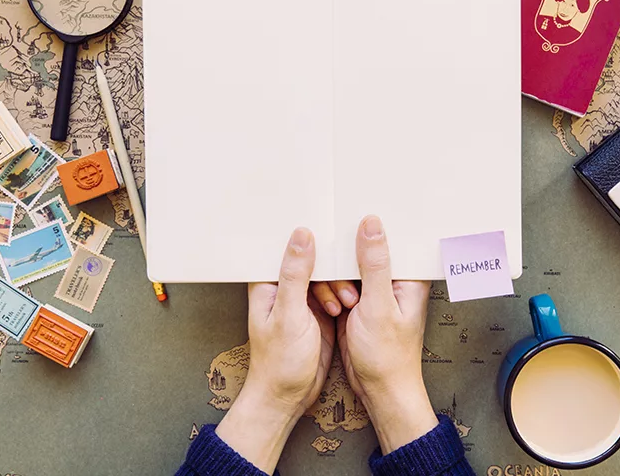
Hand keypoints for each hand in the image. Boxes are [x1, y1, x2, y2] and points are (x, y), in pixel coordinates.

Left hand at [216, 227, 334, 472]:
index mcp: (268, 282)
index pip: (286, 246)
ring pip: (327, 274)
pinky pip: (335, 291)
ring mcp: (302, 299)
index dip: (306, 234)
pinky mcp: (319, 311)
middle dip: (332, 264)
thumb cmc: (279, 362)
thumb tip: (302, 235)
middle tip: (346, 277)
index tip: (328, 222)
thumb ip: (296, 274)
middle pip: (312, 258)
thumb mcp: (289, 314)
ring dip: (340, 284)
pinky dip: (345, 296)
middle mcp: (284, 286)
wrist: (288, 398)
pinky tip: (351, 305)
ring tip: (346, 302)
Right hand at [313, 215, 437, 453]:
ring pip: (350, 264)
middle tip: (334, 240)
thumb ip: (375, 264)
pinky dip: (330, 284)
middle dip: (348, 246)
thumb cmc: (387, 355)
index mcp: (408, 277)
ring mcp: (375, 291)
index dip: (377, 221)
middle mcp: (393, 280)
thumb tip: (371, 224)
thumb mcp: (378, 305)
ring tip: (341, 303)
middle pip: (369, 247)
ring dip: (337, 274)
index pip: (396, 236)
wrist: (378, 390)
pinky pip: (341, 281)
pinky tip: (325, 291)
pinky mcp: (359, 302)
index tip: (358, 201)